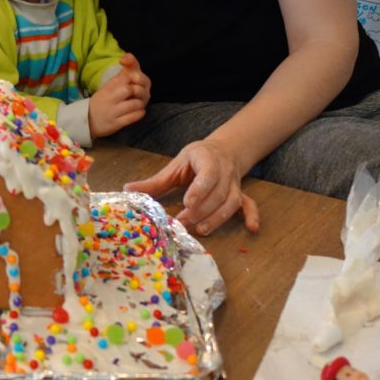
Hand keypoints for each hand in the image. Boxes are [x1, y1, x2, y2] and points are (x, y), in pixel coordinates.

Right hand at [89, 53, 150, 138]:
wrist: (86, 121)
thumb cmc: (101, 102)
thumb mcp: (107, 88)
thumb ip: (120, 76)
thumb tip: (128, 58)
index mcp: (107, 88)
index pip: (123, 78)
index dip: (133, 78)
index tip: (134, 82)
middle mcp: (109, 99)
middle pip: (128, 89)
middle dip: (137, 91)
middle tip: (137, 94)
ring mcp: (112, 112)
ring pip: (133, 104)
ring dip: (140, 103)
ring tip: (138, 103)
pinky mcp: (116, 124)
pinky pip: (133, 117)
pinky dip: (139, 113)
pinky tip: (138, 111)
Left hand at [124, 138, 259, 235]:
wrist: (222, 150)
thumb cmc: (195, 158)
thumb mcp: (175, 165)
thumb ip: (155, 181)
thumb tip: (127, 189)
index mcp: (206, 158)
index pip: (207, 174)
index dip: (199, 189)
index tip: (188, 203)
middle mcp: (224, 171)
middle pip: (218, 193)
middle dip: (201, 210)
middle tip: (183, 222)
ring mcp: (234, 183)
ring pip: (231, 202)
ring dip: (217, 217)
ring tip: (201, 229)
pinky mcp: (240, 193)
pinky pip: (249, 204)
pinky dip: (252, 215)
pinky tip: (252, 228)